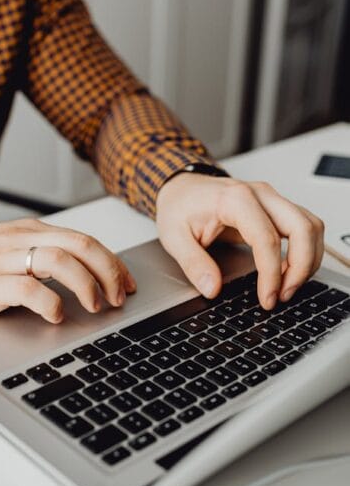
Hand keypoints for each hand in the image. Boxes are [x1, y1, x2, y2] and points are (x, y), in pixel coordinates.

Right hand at [0, 219, 136, 320]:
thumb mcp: (10, 248)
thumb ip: (43, 253)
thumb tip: (86, 272)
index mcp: (30, 231)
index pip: (83, 239)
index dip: (112, 262)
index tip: (127, 283)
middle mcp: (21, 240)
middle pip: (79, 245)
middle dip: (108, 272)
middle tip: (118, 297)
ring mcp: (4, 260)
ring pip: (59, 261)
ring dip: (85, 285)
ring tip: (94, 306)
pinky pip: (28, 289)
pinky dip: (49, 303)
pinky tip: (56, 316)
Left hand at [156, 174, 323, 309]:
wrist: (181, 187)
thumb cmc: (179, 206)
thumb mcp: (174, 237)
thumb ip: (193, 264)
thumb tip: (212, 288)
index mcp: (235, 199)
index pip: (267, 239)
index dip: (272, 274)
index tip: (268, 298)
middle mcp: (260, 194)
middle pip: (302, 228)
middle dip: (301, 267)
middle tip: (284, 295)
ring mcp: (271, 199)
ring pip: (310, 226)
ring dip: (308, 259)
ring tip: (288, 287)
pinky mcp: (276, 207)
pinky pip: (304, 226)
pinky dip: (305, 250)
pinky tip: (289, 271)